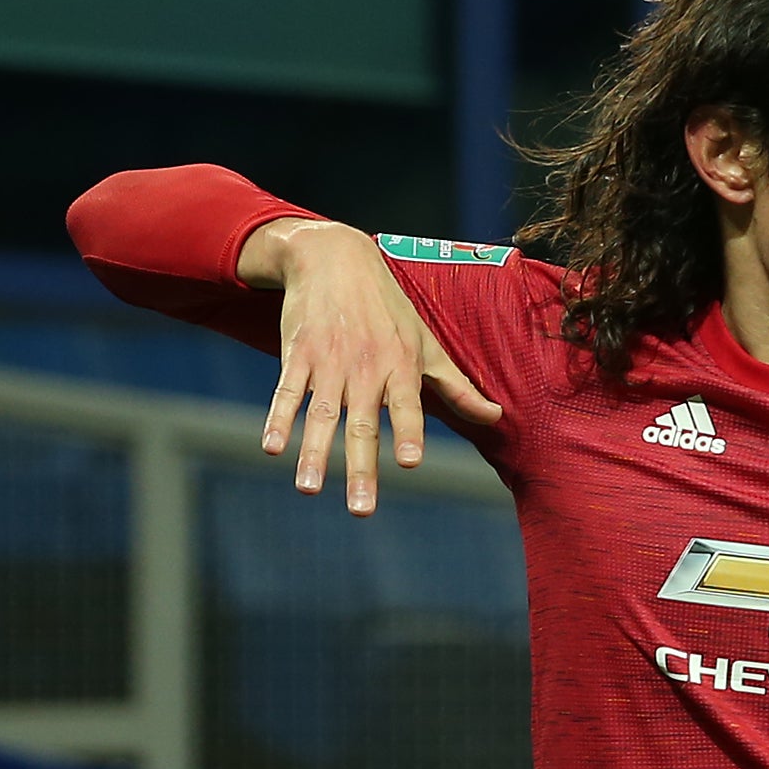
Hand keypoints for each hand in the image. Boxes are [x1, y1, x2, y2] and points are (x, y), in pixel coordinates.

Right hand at [240, 218, 503, 512]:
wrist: (334, 258)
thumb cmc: (390, 309)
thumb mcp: (428, 343)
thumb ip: (458, 388)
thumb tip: (497, 418)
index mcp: (401, 367)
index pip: (408, 407)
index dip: (409, 433)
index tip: (408, 463)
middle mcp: (365, 369)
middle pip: (363, 426)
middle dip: (361, 469)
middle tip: (361, 510)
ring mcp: (328, 362)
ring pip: (321, 415)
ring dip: (314, 454)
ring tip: (309, 490)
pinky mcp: (297, 355)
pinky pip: (286, 392)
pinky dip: (278, 419)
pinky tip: (271, 448)